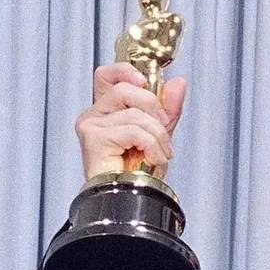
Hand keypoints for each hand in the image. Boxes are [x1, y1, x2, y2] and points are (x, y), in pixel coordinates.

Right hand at [75, 63, 186, 179]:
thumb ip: (168, 109)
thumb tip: (178, 82)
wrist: (130, 199)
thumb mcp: (159, 134)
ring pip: (134, 112)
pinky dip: (151, 145)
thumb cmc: (136, 172)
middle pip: (125, 89)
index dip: (126, 71)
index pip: (108, 75)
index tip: (146, 82)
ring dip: (157, 134)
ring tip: (160, 153)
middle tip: (164, 130)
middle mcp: (94, 115)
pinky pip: (133, 130)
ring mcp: (91, 125)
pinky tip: (152, 158)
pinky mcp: (94, 138)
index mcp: (106, 110)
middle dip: (154, 108)